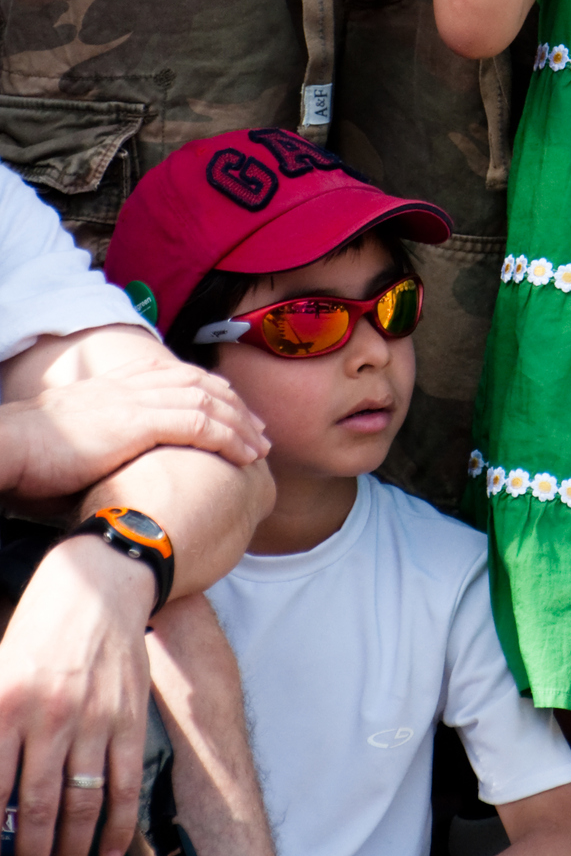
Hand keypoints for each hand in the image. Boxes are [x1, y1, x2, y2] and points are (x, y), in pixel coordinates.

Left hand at [0, 537, 153, 855]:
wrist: (101, 582)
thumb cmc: (41, 627)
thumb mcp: (0, 669)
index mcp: (7, 702)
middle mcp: (49, 714)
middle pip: (37, 808)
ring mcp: (95, 718)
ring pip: (82, 803)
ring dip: (71, 853)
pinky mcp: (129, 717)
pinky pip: (124, 782)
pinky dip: (118, 824)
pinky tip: (107, 852)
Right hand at [2, 357, 268, 502]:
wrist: (8, 447)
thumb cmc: (30, 459)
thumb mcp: (74, 444)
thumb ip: (101, 448)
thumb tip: (114, 478)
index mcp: (115, 386)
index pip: (175, 378)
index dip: (208, 393)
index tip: (230, 412)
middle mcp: (130, 386)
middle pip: (199, 384)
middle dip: (234, 406)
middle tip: (259, 429)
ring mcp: (136, 401)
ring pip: (206, 402)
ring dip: (239, 423)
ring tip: (261, 447)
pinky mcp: (138, 422)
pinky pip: (198, 424)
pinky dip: (228, 437)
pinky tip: (244, 456)